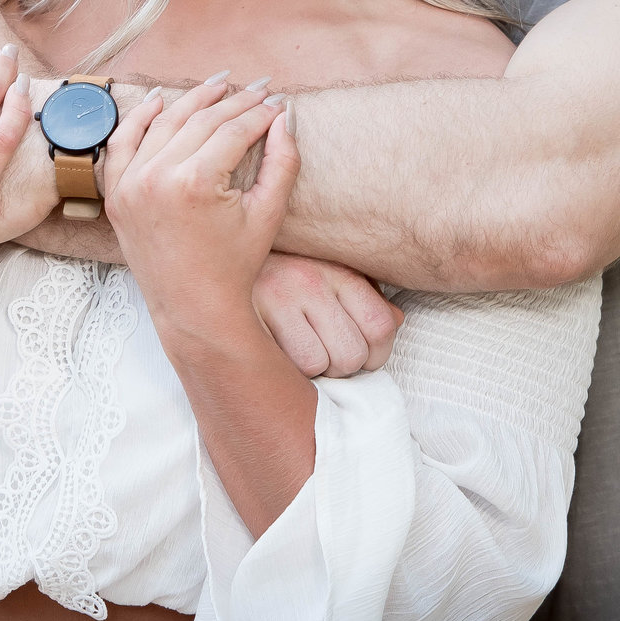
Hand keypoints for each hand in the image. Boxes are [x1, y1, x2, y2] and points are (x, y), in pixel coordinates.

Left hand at [103, 76, 297, 339]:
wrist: (194, 309)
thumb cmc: (235, 265)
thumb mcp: (268, 213)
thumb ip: (283, 161)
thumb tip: (285, 115)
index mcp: (194, 183)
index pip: (233, 131)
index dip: (260, 113)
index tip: (277, 102)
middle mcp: (156, 178)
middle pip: (201, 122)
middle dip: (233, 102)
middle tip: (256, 88)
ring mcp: (130, 185)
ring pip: (164, 124)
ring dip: (192, 100)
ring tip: (219, 84)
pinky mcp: (117, 194)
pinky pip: (122, 144)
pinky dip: (139, 119)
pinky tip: (161, 100)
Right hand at [254, 253, 402, 375]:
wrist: (223, 250)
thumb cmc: (288, 273)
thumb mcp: (334, 275)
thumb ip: (367, 299)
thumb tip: (395, 320)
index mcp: (339, 269)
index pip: (382, 326)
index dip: (378, 354)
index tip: (362, 354)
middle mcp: (311, 279)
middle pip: (353, 354)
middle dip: (343, 366)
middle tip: (325, 353)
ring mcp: (278, 296)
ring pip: (319, 363)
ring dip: (313, 370)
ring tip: (299, 350)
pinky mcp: (249, 314)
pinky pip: (285, 365)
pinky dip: (287, 368)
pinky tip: (278, 350)